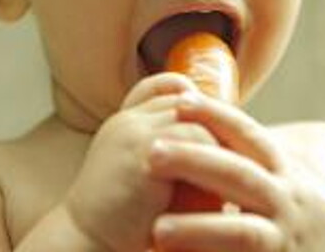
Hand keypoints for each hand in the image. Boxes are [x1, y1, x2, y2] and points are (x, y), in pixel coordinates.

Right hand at [62, 74, 218, 251]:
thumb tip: (223, 153)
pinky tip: (220, 184)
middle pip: (184, 99)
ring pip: (195, 117)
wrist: (86, 246)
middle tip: (238, 151)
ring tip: (232, 171)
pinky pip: (196, 137)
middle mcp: (127, 122)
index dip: (194, 102)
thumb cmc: (122, 222)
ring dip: (217, 144)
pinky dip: (214, 158)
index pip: (165, 87)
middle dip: (214, 122)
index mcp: (125, 124)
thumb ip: (171, 156)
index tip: (216, 132)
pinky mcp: (143, 151)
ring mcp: (132, 132)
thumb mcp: (145, 179)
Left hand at [148, 94, 324, 251]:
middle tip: (151, 152)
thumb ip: (249, 159)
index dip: (216, 114)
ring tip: (158, 230)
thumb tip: (206, 127)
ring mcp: (282, 238)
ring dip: (200, 230)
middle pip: (238, 175)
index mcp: (282, 170)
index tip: (180, 100)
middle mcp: (284, 199)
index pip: (248, 135)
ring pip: (241, 233)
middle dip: (195, 162)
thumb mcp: (286, 178)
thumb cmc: (307, 211)